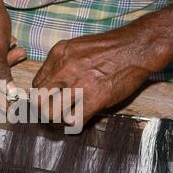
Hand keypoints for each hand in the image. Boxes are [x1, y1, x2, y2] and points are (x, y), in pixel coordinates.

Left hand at [32, 24, 165, 125]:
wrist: (136, 47)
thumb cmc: (108, 48)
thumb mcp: (76, 47)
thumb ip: (60, 63)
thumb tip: (49, 84)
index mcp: (58, 54)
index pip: (37, 84)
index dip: (41, 96)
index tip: (49, 102)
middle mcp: (64, 69)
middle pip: (39, 100)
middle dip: (43, 111)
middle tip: (52, 114)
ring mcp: (79, 84)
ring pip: (53, 113)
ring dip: (58, 120)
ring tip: (65, 119)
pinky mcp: (95, 98)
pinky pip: (74, 121)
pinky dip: (74, 125)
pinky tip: (79, 120)